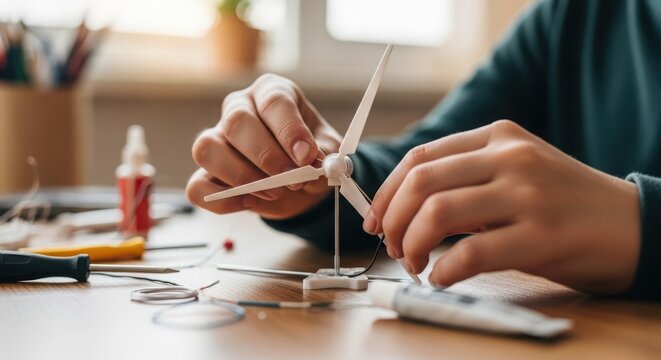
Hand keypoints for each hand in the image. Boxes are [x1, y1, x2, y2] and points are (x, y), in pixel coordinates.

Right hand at [186, 74, 341, 218]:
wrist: (301, 181)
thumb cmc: (310, 155)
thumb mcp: (326, 151)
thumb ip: (322, 155)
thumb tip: (312, 163)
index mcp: (271, 93)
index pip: (273, 101)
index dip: (289, 130)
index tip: (306, 156)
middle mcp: (239, 108)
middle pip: (236, 122)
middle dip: (266, 155)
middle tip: (292, 178)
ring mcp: (217, 138)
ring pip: (207, 149)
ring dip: (241, 176)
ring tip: (274, 191)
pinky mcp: (206, 171)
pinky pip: (197, 187)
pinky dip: (223, 200)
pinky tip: (251, 202)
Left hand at [364, 120, 640, 294]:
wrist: (631, 223)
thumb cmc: (563, 202)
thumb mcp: (515, 170)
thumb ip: (466, 177)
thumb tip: (402, 207)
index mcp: (498, 137)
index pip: (420, 157)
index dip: (386, 191)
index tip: (373, 218)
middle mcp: (510, 157)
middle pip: (421, 181)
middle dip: (391, 218)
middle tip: (390, 244)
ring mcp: (527, 194)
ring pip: (438, 212)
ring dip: (411, 244)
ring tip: (414, 262)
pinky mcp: (541, 235)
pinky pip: (471, 253)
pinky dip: (444, 270)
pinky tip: (441, 276)